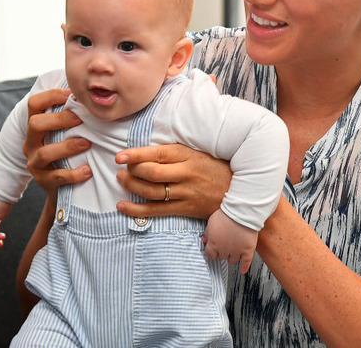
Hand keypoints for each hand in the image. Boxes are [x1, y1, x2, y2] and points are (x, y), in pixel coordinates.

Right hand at [23, 87, 91, 197]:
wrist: (62, 188)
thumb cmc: (67, 152)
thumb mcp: (64, 133)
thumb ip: (71, 115)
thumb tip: (92, 93)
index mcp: (35, 126)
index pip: (34, 104)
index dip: (51, 95)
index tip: (71, 94)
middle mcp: (30, 142)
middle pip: (35, 124)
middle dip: (59, 119)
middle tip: (81, 118)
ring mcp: (35, 162)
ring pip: (44, 152)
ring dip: (68, 146)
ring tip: (87, 143)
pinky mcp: (43, 181)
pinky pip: (56, 177)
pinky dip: (73, 174)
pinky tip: (88, 170)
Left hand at [114, 143, 231, 219]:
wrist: (239, 192)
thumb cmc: (215, 168)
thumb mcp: (198, 152)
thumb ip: (175, 152)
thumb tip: (147, 150)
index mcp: (188, 156)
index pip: (157, 153)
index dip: (136, 155)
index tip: (120, 156)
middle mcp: (186, 174)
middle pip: (152, 173)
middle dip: (132, 171)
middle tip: (121, 169)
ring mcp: (185, 193)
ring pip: (151, 191)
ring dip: (131, 186)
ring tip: (121, 180)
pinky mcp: (185, 209)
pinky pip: (156, 211)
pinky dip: (137, 210)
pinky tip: (122, 206)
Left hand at [203, 210, 257, 273]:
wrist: (241, 212)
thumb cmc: (226, 215)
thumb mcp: (211, 222)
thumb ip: (208, 233)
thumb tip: (205, 240)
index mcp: (214, 244)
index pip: (210, 255)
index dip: (212, 252)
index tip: (214, 251)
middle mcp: (224, 250)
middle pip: (222, 257)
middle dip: (222, 252)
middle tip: (225, 247)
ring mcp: (236, 251)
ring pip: (232, 261)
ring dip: (232, 257)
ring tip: (233, 254)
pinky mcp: (247, 250)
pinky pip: (246, 262)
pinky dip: (244, 267)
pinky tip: (243, 270)